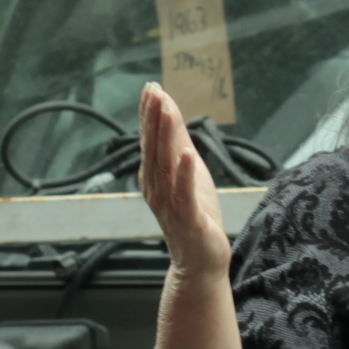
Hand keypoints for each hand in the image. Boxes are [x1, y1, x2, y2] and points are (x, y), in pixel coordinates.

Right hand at [139, 81, 233, 286]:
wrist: (199, 261)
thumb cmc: (195, 215)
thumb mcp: (189, 171)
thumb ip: (177, 141)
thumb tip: (169, 107)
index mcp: (154, 175)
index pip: (149, 140)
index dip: (149, 114)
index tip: (151, 87)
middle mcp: (156, 188)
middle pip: (153, 148)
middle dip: (153, 119)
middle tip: (154, 91)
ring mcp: (169, 204)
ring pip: (165, 166)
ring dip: (166, 138)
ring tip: (167, 111)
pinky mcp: (188, 219)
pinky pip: (183, 193)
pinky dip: (184, 174)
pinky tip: (186, 154)